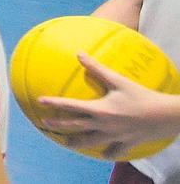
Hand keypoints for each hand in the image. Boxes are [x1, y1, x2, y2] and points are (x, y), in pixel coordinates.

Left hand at [38, 53, 179, 159]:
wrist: (167, 116)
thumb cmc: (142, 96)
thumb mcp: (118, 80)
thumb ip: (97, 68)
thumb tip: (79, 53)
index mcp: (99, 110)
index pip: (71, 106)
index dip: (54, 103)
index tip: (39, 101)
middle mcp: (103, 125)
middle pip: (75, 126)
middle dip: (58, 125)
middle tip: (45, 123)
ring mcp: (114, 137)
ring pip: (89, 142)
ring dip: (75, 142)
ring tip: (66, 142)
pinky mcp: (126, 144)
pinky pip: (112, 152)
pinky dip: (105, 152)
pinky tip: (101, 152)